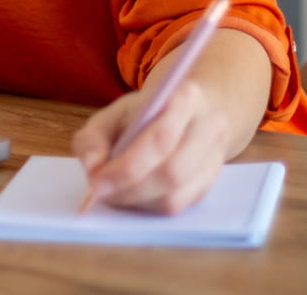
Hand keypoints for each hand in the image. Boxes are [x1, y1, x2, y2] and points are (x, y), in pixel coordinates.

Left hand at [72, 75, 229, 214]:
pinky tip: (132, 196)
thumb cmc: (146, 113)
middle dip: (130, 188)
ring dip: (138, 201)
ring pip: (176, 197)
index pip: (160, 139)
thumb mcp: (115, 112)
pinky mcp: (209, 185)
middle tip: (100, 192)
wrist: (190, 113)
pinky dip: (149, 207)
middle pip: (172, 172)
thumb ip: (95, 136)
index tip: (96, 182)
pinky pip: (179, 208)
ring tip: (113, 193)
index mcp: (185, 98)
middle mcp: (209, 129)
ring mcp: (214, 160)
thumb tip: (92, 168)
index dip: (127, 167)